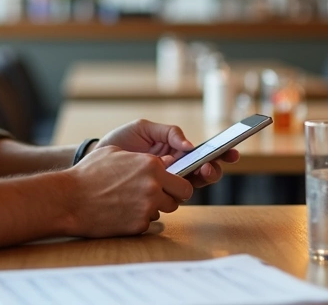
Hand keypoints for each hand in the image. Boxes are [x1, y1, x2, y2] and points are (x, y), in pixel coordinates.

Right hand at [63, 145, 192, 236]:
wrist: (69, 200)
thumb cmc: (88, 174)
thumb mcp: (114, 152)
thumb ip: (140, 158)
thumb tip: (155, 163)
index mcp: (151, 165)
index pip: (181, 179)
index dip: (174, 182)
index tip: (167, 184)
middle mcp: (154, 186)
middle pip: (181, 196)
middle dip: (171, 195)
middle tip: (157, 195)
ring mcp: (147, 207)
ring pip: (165, 209)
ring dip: (155, 207)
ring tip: (133, 202)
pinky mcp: (138, 225)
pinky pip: (147, 222)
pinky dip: (138, 219)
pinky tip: (121, 212)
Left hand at [99, 119, 240, 188]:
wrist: (94, 160)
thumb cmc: (120, 143)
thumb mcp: (143, 128)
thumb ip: (168, 132)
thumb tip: (189, 145)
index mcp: (177, 151)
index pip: (204, 154)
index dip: (221, 153)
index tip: (232, 151)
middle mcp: (176, 170)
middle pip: (204, 173)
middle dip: (213, 169)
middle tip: (209, 166)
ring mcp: (167, 184)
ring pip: (192, 187)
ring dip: (200, 180)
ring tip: (200, 171)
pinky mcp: (155, 196)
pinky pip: (172, 198)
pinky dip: (178, 192)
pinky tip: (177, 183)